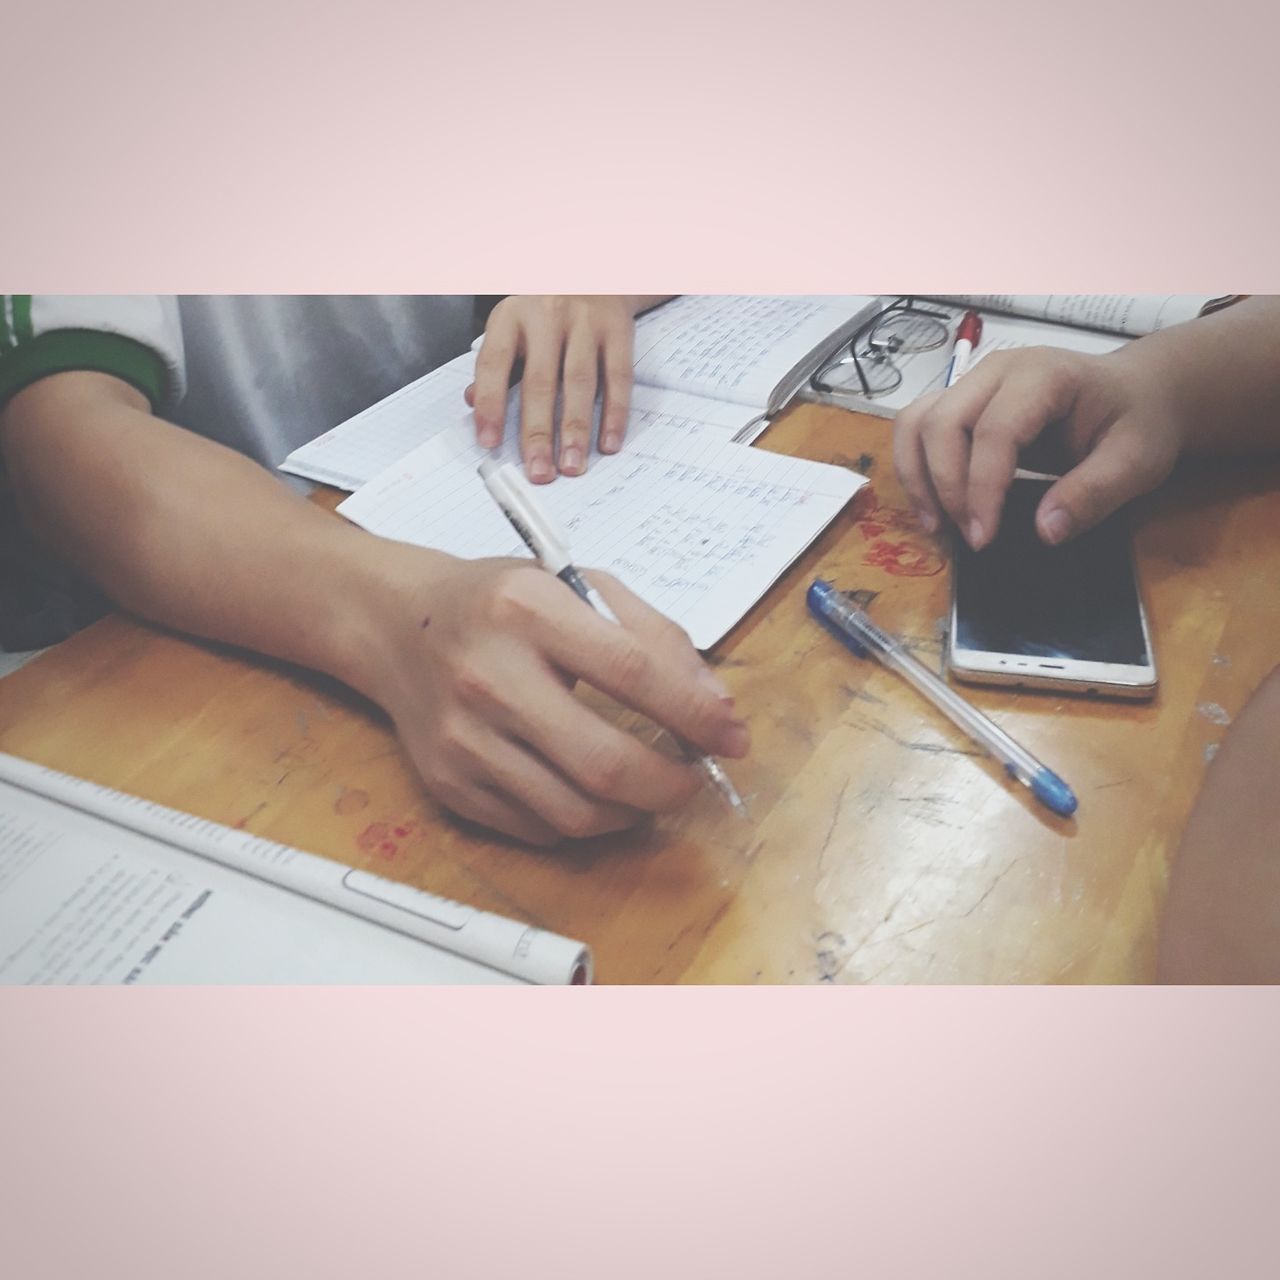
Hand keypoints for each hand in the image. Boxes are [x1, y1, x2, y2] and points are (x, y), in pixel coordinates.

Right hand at [364, 549, 749, 845]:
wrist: (396, 624)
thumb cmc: (501, 601)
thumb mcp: (578, 587)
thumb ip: (653, 637)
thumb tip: (716, 709)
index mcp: (526, 609)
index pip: (631, 672)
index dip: (695, 714)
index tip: (733, 737)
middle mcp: (487, 676)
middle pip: (603, 762)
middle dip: (671, 785)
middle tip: (694, 780)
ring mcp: (461, 738)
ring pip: (573, 812)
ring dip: (632, 812)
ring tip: (649, 788)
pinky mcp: (447, 783)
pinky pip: (537, 827)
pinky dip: (582, 820)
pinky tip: (594, 792)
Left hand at [466, 295, 647, 482]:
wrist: (597, 267)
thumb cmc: (546, 307)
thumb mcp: (512, 324)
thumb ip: (496, 364)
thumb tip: (471, 403)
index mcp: (511, 316)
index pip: (494, 364)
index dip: (490, 406)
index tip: (489, 443)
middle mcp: (547, 316)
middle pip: (540, 382)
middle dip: (538, 432)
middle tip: (538, 471)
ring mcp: (586, 322)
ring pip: (580, 383)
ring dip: (576, 429)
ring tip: (572, 465)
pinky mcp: (618, 331)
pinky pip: (618, 378)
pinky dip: (615, 414)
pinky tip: (608, 443)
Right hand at [894, 345, 1189, 548]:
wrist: (1136, 391)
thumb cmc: (1138, 420)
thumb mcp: (1137, 461)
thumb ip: (1094, 494)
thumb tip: (1044, 531)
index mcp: (1044, 375)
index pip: (994, 430)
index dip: (982, 488)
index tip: (984, 538)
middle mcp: (997, 370)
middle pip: (942, 422)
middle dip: (947, 487)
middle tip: (971, 536)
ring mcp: (973, 382)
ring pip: (916, 421)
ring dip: (917, 477)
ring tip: (938, 525)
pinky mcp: (961, 400)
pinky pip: (916, 426)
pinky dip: (914, 467)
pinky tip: (934, 506)